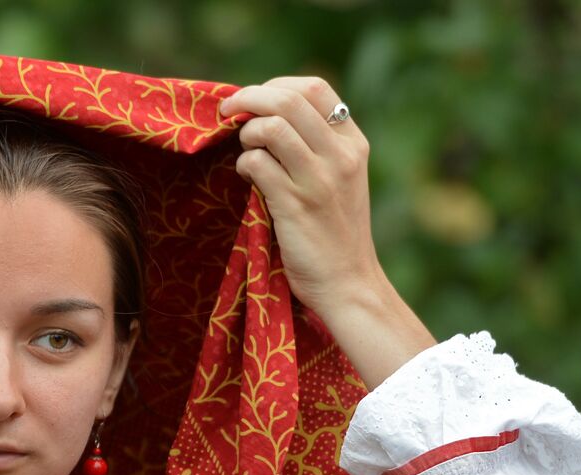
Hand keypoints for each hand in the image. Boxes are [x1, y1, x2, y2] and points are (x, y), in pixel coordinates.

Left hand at [220, 77, 382, 321]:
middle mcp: (340, 155)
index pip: (315, 88)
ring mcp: (318, 179)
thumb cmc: (335, 233)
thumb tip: (268, 116)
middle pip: (288, 99)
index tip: (254, 100)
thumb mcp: (340, 180)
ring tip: (244, 151)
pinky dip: (243, 164)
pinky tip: (247, 178)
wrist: (348, 283)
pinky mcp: (294, 204)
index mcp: (353, 143)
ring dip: (246, 133)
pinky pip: (256, 163)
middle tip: (227, 111)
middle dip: (248, 98)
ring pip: (270, 126)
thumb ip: (317, 147)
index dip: (276, 86)